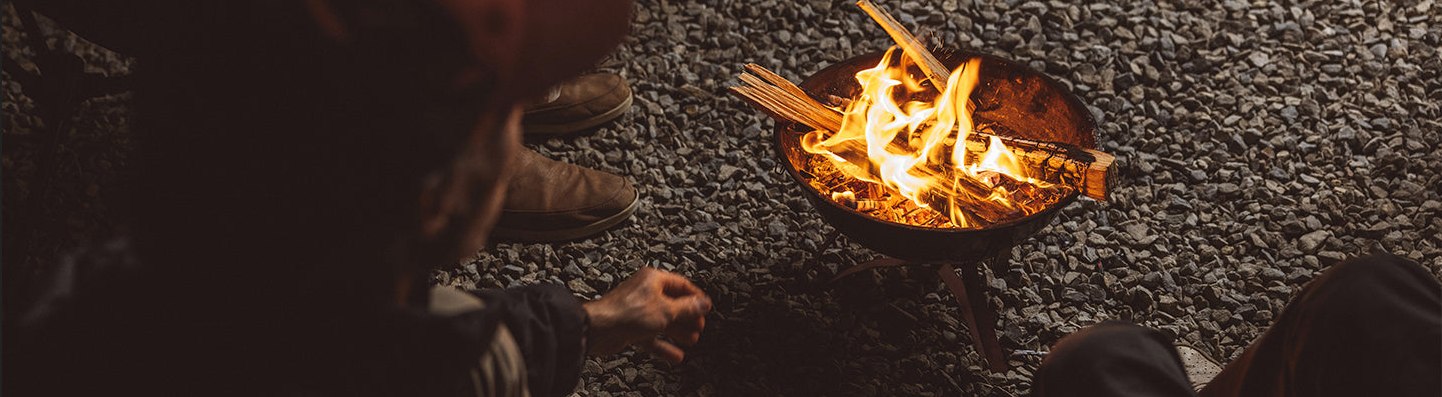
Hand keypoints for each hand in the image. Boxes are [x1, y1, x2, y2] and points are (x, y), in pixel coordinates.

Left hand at [582, 267, 710, 363]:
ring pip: (662, 321)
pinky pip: (651, 336)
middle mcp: (644, 293)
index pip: (681, 284)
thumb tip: (703, 303)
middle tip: (699, 325)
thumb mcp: (665, 310)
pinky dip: (663, 345)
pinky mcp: (630, 327)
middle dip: (687, 316)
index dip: (695, 296)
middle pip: (672, 303)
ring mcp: (637, 311)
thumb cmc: (626, 312)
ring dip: (678, 332)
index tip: (706, 307)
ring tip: (691, 340)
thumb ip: (687, 308)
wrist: (599, 329)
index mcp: (652, 280)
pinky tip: (675, 355)